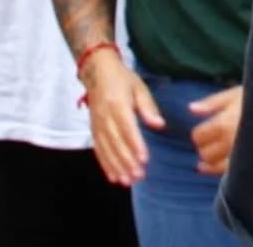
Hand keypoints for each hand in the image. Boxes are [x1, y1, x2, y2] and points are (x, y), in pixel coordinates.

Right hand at [82, 50, 163, 186]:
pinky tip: (112, 177)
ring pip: (106, 149)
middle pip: (116, 142)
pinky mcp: (93, 129)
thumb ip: (148, 107)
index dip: (135, 145)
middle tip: (138, 176)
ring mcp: (97, 123)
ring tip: (127, 181)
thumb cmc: (122, 78)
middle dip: (127, 161)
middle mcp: (105, 116)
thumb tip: (159, 125)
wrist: (97, 70)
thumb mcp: (138, 87)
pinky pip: (98, 149)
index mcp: (118, 103)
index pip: (127, 128)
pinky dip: (105, 164)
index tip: (144, 160)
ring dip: (116, 166)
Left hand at [188, 84, 241, 175]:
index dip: (200, 133)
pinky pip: (229, 175)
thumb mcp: (234, 93)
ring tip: (218, 152)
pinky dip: (221, 171)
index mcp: (224, 124)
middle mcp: (231, 143)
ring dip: (212, 160)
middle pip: (205, 154)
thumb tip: (191, 109)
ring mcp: (242, 157)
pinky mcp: (252, 166)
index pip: (199, 136)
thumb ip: (212, 103)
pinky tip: (218, 166)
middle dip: (205, 147)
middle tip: (212, 141)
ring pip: (215, 166)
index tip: (205, 130)